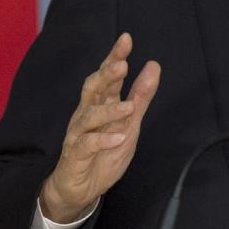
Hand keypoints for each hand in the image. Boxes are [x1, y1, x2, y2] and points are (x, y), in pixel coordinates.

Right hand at [40, 32, 160, 223]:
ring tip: (129, 107)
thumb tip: (153, 65)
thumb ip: (140, 96)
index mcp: (100, 104)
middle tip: (121, 65)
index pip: (107, 75)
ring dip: (109, 110)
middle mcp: (86, 114)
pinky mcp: (74, 154)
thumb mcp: (129, 124)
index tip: (126, 39)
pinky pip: (86, 144)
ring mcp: (78, 133)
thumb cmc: (103, 153)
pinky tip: (118, 138)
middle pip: (92, 88)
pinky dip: (102, 140)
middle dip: (106, 75)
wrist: (80, 190)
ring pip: (89, 116)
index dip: (115, 56)